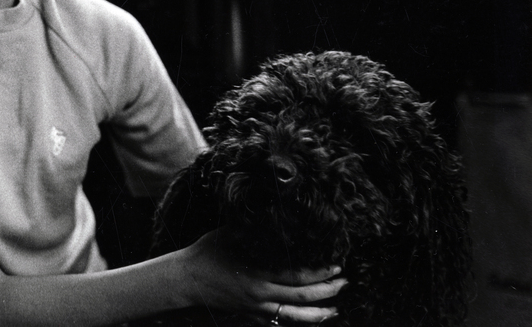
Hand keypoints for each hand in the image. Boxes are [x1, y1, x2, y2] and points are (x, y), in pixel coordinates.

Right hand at [177, 229, 345, 323]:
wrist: (187, 279)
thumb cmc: (209, 251)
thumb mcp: (232, 233)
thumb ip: (256, 229)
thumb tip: (278, 215)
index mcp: (257, 270)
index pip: (297, 275)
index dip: (320, 272)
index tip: (335, 265)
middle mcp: (259, 293)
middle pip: (301, 296)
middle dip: (327, 291)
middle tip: (344, 283)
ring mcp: (255, 308)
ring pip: (294, 316)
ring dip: (318, 314)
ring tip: (335, 309)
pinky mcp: (251, 316)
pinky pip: (279, 322)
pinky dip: (297, 322)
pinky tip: (310, 319)